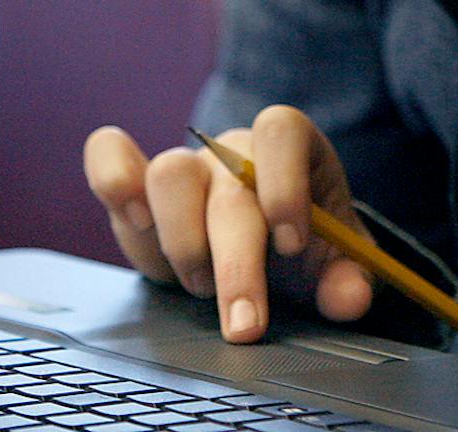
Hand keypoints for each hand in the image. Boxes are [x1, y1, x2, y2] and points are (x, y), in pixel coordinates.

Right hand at [83, 109, 374, 341]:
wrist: (266, 252)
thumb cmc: (305, 249)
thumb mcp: (337, 265)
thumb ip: (348, 281)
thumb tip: (348, 300)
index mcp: (291, 148)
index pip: (280, 132)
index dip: (284, 185)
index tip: (292, 246)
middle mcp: (233, 149)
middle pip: (228, 184)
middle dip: (237, 264)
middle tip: (246, 324)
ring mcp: (186, 165)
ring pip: (169, 174)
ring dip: (184, 243)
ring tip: (200, 286)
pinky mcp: (138, 187)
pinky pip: (109, 156)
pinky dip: (112, 179)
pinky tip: (135, 221)